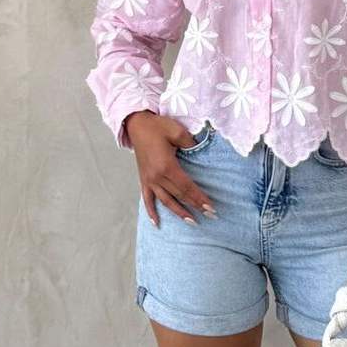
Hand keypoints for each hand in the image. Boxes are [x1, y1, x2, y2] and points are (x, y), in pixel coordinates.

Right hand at [124, 111, 215, 227]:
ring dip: (179, 212)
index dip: (199, 197)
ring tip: (191, 222)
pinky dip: (151, 212)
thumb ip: (190, 144)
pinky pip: (147, 199)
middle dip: (195, 206)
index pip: (186, 186)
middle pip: (179, 195)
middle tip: (210, 215)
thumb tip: (200, 153)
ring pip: (166, 201)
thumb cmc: (157, 126)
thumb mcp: (177, 131)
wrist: (136, 124)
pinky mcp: (144, 179)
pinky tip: (157, 223)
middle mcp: (157, 176)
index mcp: (166, 166)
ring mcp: (149, 180)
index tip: (210, 207)